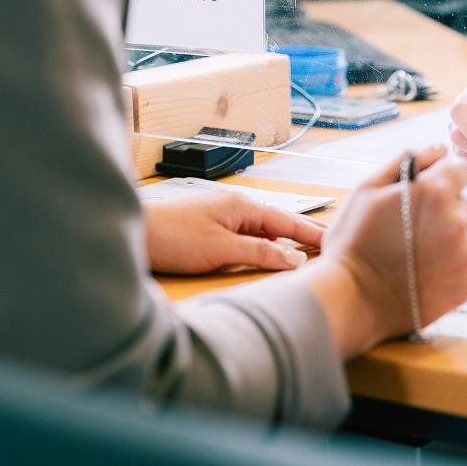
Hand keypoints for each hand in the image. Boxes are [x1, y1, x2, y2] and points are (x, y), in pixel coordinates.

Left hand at [144, 191, 324, 274]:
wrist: (132, 233)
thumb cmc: (172, 238)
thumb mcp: (221, 249)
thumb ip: (260, 253)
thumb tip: (294, 259)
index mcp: (243, 207)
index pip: (287, 222)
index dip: (312, 234)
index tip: (334, 242)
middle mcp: (235, 207)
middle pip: (278, 224)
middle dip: (302, 235)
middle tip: (328, 245)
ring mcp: (222, 216)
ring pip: (262, 230)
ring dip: (282, 241)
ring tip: (304, 252)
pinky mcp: (209, 228)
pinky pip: (246, 235)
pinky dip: (263, 244)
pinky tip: (266, 253)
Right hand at [318, 144, 466, 344]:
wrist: (352, 300)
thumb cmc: (354, 242)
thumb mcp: (368, 189)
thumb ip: (407, 160)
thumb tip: (439, 148)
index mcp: (436, 192)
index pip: (460, 168)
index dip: (440, 176)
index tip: (423, 191)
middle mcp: (459, 221)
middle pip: (464, 201)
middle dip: (443, 206)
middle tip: (410, 225)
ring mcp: (466, 254)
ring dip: (453, 233)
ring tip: (419, 248)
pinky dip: (455, 261)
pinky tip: (426, 268)